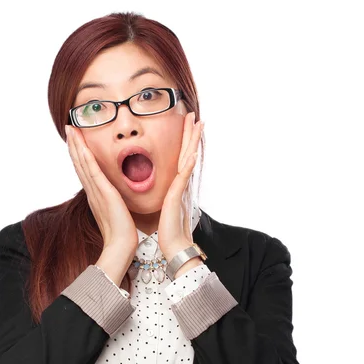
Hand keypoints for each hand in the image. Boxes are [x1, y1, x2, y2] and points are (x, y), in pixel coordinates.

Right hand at [65, 125, 138, 253]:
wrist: (121, 246)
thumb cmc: (123, 234)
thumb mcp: (119, 213)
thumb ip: (116, 203)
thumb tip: (118, 199)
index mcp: (96, 196)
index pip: (86, 171)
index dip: (80, 155)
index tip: (76, 141)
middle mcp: (92, 192)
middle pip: (80, 164)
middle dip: (74, 146)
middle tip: (69, 129)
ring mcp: (95, 192)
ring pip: (82, 164)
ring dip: (76, 146)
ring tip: (70, 130)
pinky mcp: (102, 193)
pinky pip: (91, 171)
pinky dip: (85, 156)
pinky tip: (80, 145)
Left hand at [157, 112, 203, 260]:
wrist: (174, 247)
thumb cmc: (169, 231)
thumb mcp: (166, 209)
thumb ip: (168, 197)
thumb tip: (167, 192)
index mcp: (177, 186)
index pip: (181, 159)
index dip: (185, 142)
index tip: (186, 126)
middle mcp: (181, 185)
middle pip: (188, 154)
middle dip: (191, 135)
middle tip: (195, 116)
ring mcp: (181, 190)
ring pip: (188, 160)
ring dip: (193, 142)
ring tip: (197, 125)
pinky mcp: (177, 198)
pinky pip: (184, 178)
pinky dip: (188, 165)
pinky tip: (192, 154)